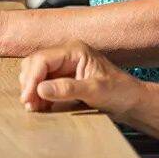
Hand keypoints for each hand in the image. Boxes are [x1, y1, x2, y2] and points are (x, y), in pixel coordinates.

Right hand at [18, 41, 139, 113]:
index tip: (27, 98)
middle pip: (35, 63)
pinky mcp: (63, 78)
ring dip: (32, 89)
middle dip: (29, 83)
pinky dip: (38, 94)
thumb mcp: (95, 91)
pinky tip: (40, 106)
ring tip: (33, 107)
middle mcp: (66, 55)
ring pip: (36, 73)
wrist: (131, 101)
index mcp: (74, 50)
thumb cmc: (119, 91)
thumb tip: (41, 89)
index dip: (32, 78)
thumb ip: (68, 88)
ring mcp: (64, 66)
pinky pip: (43, 83)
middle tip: (29, 104)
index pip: (42, 59)